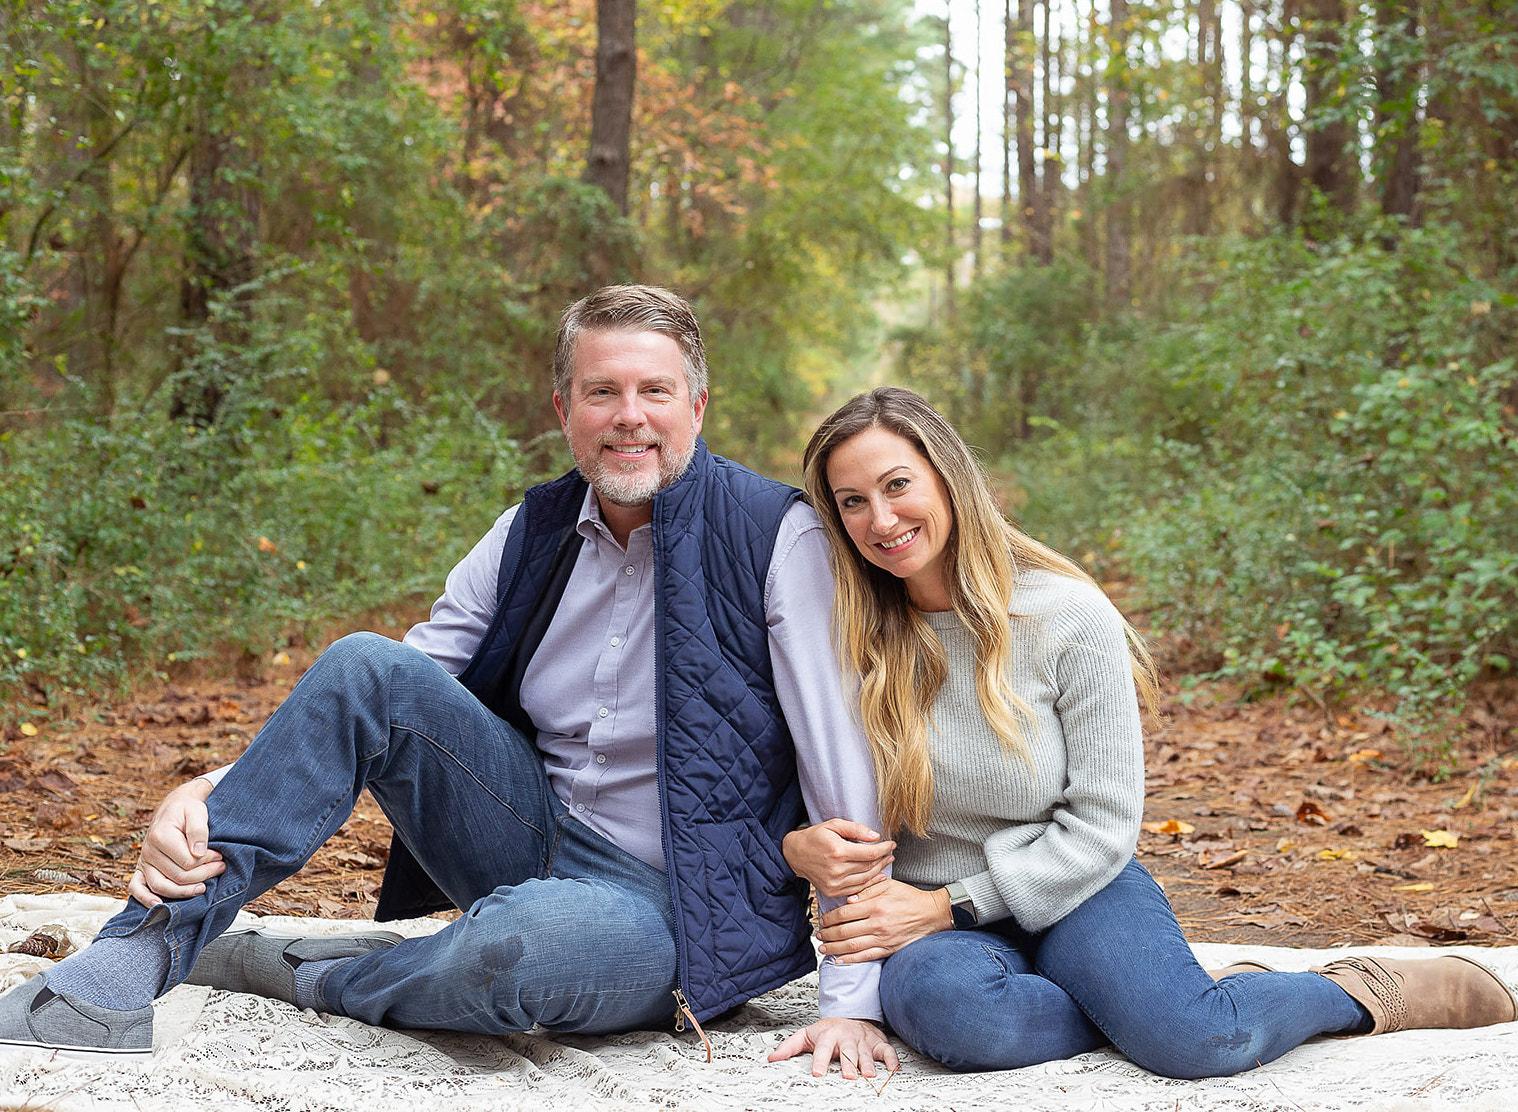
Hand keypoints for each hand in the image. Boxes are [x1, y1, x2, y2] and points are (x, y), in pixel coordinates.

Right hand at [128, 777, 224, 906]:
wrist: (174, 807)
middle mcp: (149, 851)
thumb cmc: (187, 810)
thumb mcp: (197, 811)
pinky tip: (158, 904)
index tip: (220, 856)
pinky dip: (145, 898)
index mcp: (161, 836)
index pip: (188, 862)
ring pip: (161, 886)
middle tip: (220, 867)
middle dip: (203, 875)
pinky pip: (136, 887)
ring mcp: (144, 861)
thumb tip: (199, 853)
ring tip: (204, 888)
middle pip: (177, 876)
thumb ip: (199, 830)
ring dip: (184, 891)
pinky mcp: (141, 868)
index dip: (207, 862)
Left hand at [767, 1016, 897, 1078]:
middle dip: (848, 1064)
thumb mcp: (807, 1035)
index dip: (819, 1061)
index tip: (817, 1073)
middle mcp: (846, 1037)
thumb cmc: (828, 1030)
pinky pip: (887, 1050)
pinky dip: (891, 1059)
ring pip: (866, 1053)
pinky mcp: (877, 1043)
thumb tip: (772, 1059)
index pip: (822, 1048)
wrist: (851, 1014)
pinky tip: (893, 1069)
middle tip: (848, 1077)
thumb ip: (790, 1046)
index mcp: (828, 1035)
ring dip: (868, 1064)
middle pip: (847, 1052)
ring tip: (868, 1075)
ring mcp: (863, 1040)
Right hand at [781, 819, 893, 898]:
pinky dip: (869, 882)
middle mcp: (837, 869)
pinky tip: (877, 876)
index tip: (892, 844)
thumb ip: (856, 829)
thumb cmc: (815, 837)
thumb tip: (876, 837)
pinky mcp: (833, 891)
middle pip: (869, 866)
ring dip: (879, 871)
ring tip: (886, 862)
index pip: (870, 853)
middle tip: (891, 853)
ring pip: (865, 879)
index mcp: (838, 851)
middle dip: (883, 859)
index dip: (884, 849)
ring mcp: (835, 883)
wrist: (795, 854)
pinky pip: (857, 888)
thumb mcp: (834, 825)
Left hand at [818, 877, 951, 962]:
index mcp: (876, 906)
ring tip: (824, 948)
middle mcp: (877, 924)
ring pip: (851, 946)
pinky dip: (850, 960)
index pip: (844, 913)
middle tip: (819, 934)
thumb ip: (868, 889)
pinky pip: (865, 956)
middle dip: (827, 934)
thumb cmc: (910, 898)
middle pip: (844, 931)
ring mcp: (882, 939)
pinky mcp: (888, 949)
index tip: (822, 919)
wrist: (932, 914)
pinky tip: (840, 960)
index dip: (829, 917)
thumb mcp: (889, 885)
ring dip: (834, 948)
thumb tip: (849, 898)